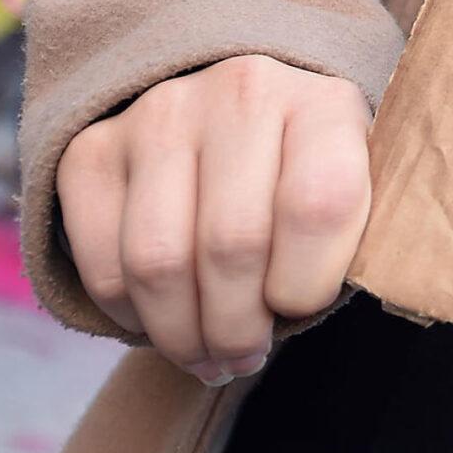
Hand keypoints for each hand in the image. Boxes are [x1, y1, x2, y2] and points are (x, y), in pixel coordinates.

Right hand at [57, 54, 370, 384]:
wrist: (234, 109)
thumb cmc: (307, 171)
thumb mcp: (359, 188)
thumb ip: (355, 240)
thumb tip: (326, 312)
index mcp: (323, 103)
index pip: (317, 205)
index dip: (308, 284)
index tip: (301, 309)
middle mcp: (238, 94)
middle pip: (231, 244)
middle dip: (238, 328)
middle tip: (244, 357)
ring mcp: (158, 116)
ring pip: (159, 262)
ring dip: (182, 335)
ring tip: (206, 357)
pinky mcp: (93, 151)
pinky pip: (103, 265)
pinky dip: (131, 317)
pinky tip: (161, 323)